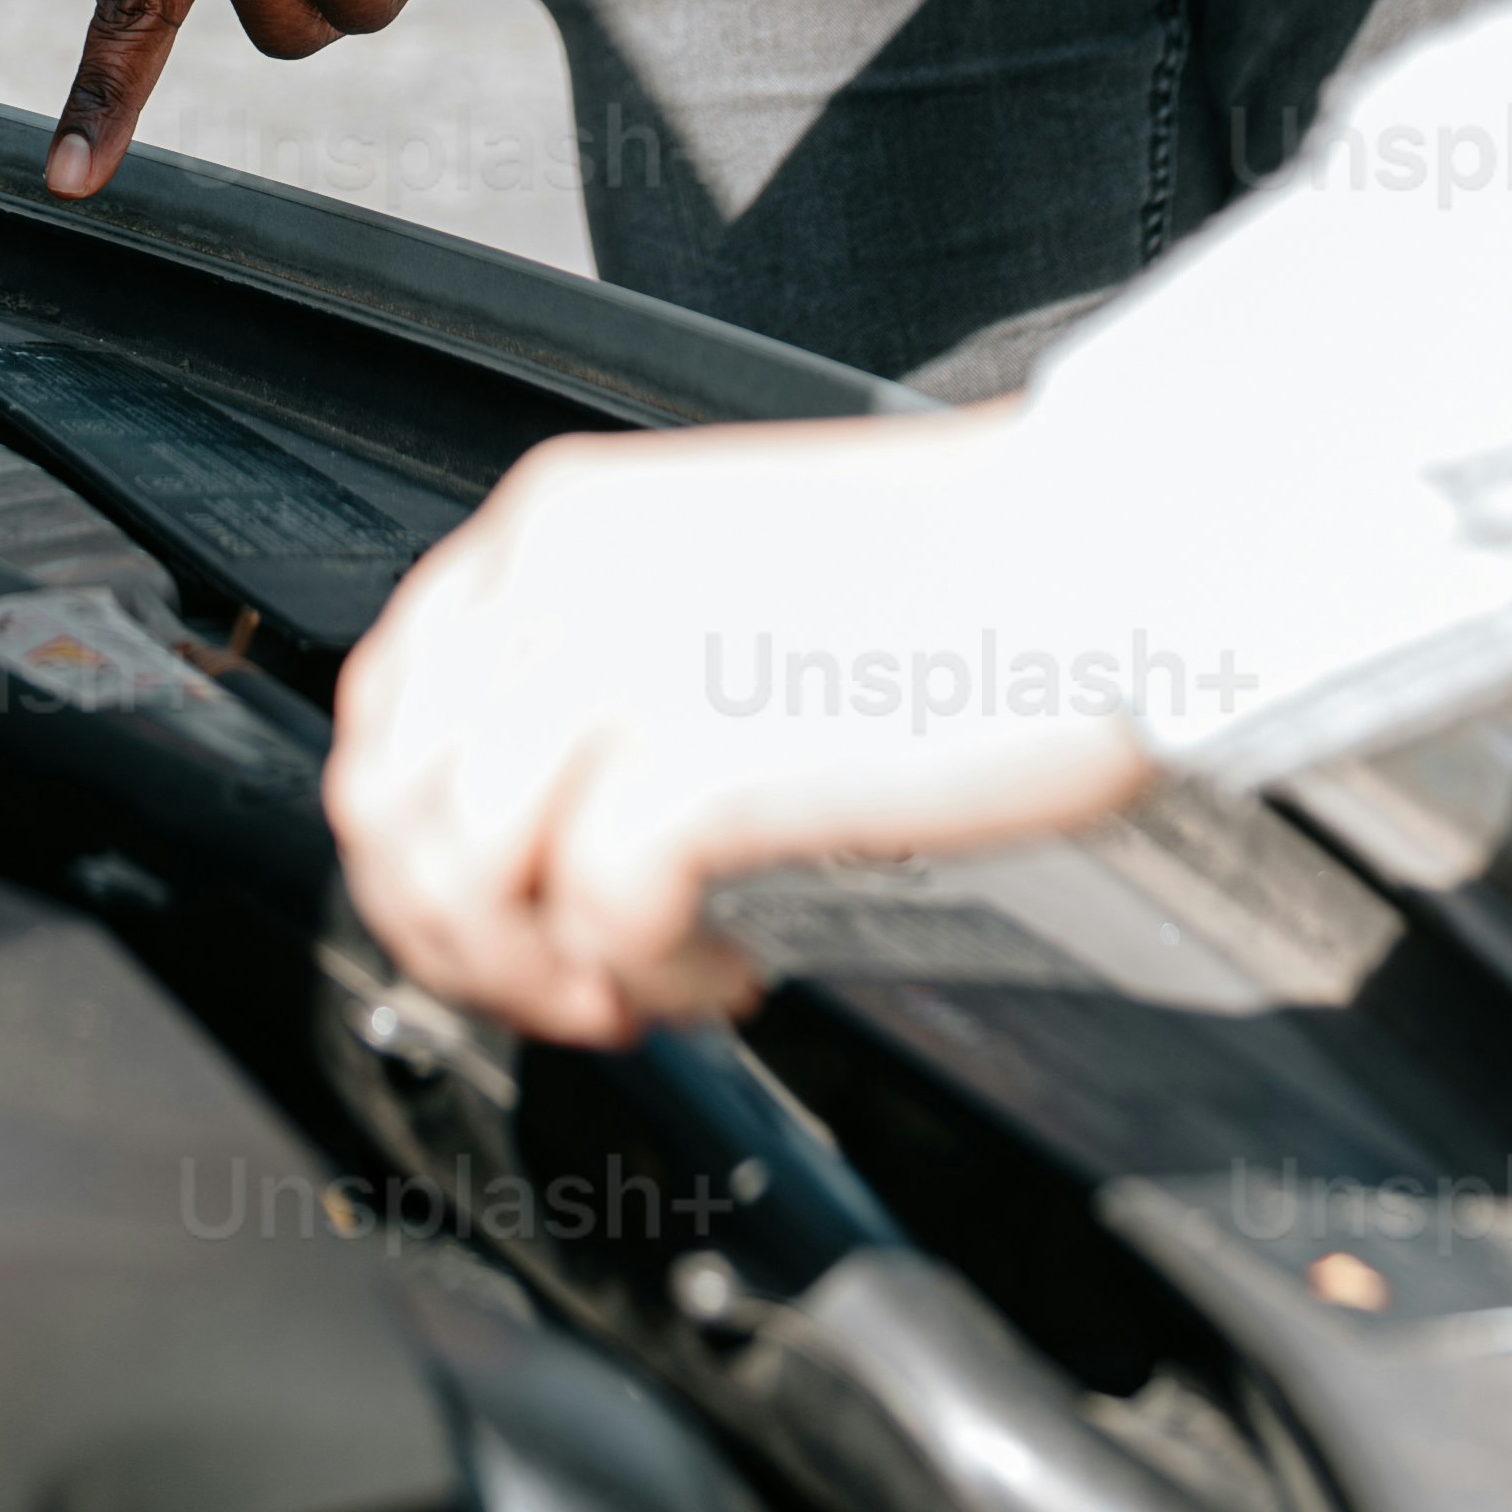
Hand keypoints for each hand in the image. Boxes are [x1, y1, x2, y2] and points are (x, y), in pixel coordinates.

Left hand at [325, 419, 1158, 1045]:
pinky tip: (729, 974)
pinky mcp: (692, 752)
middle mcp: (556, 575)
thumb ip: (618, 654)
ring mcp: (612, 660)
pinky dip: (647, 984)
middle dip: (456, 935)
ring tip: (644, 990)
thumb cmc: (983, 578)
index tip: (503, 913)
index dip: (418, 841)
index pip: (387, 700)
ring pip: (456, 872)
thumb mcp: (735, 580)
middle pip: (392, 802)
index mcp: (562, 521)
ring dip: (539, 972)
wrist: (1124, 549)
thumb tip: (549, 810)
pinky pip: (590, 920)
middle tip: (568, 985)